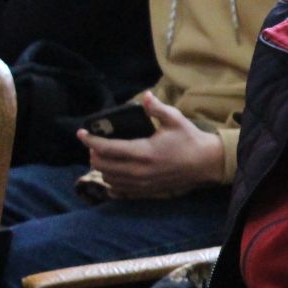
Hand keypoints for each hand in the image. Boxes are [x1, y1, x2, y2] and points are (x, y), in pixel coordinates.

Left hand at [78, 93, 222, 198]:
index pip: (107, 148)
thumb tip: (145, 96)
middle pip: (103, 165)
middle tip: (95, 144)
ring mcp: (142, 183)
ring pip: (109, 178)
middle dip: (94, 154)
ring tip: (104, 157)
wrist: (206, 163)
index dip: (90, 140)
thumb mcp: (175, 120)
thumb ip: (157, 108)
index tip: (81, 133)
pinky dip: (112, 183)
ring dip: (102, 168)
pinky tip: (113, 175)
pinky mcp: (147, 191)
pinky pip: (121, 191)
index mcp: (144, 152)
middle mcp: (139, 170)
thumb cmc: (190, 139)